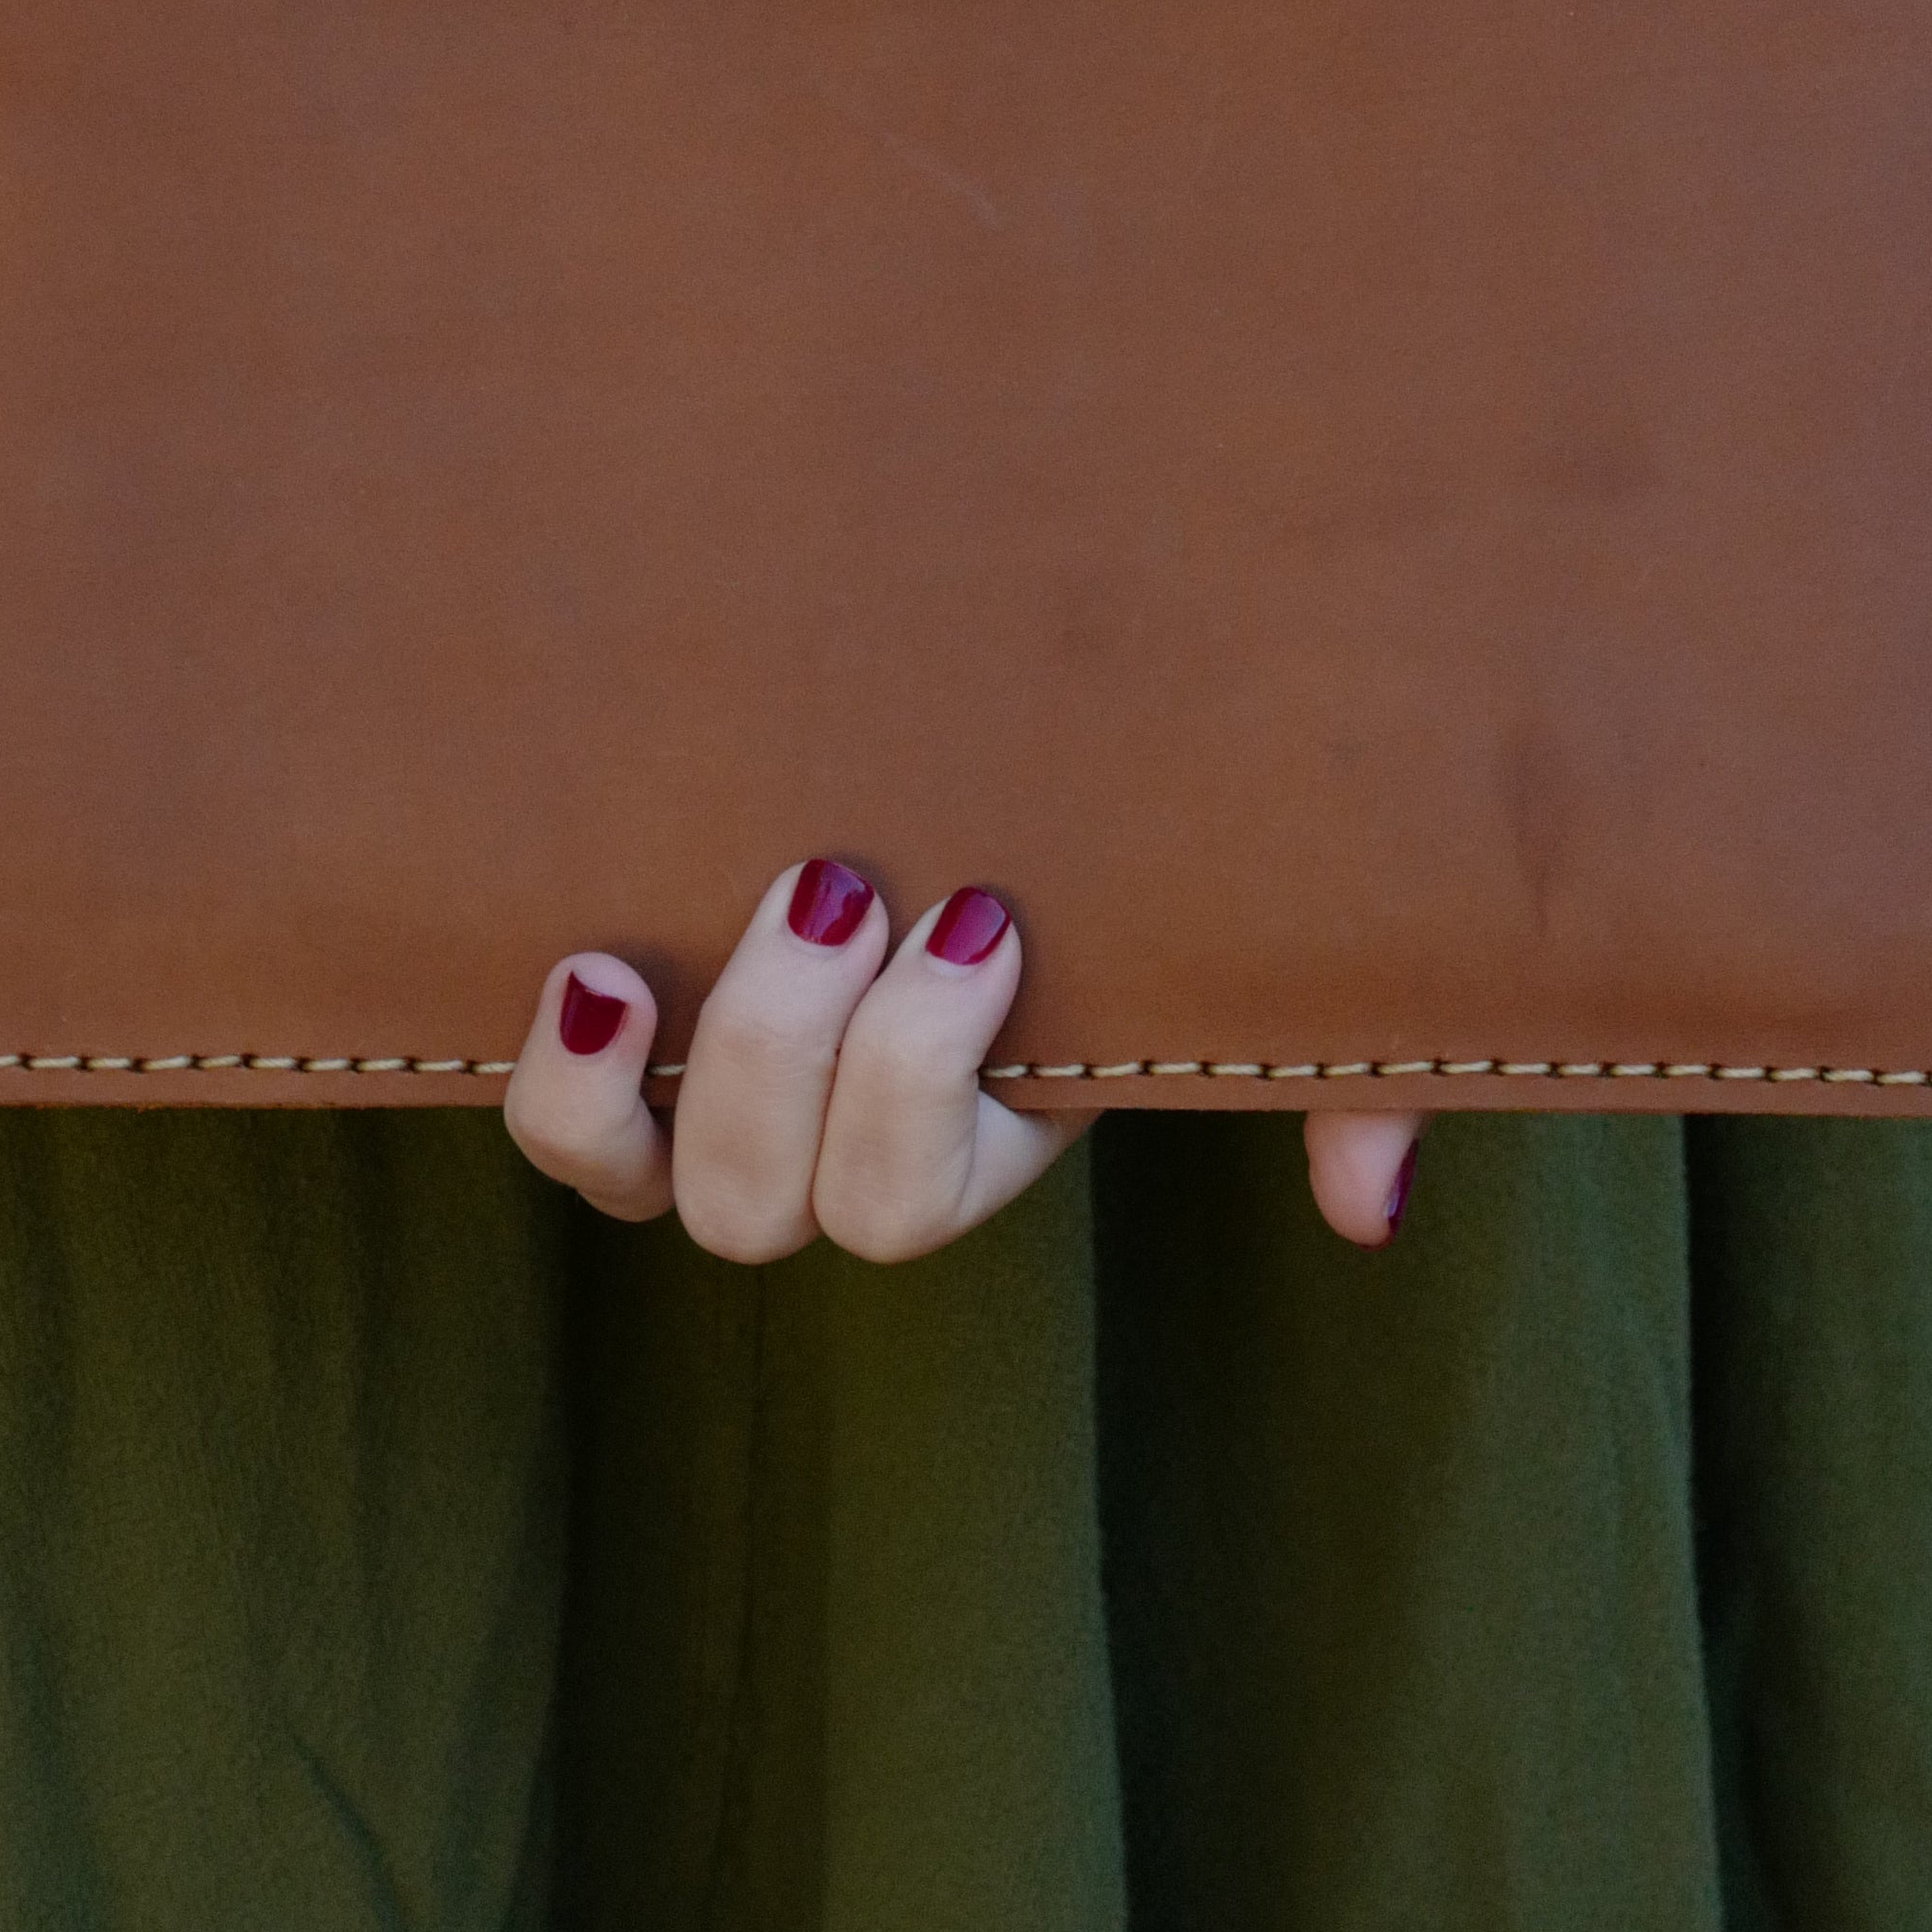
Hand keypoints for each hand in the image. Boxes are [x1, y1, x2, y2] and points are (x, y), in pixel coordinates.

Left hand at [503, 857, 1427, 1263]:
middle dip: (796, 1054)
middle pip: (778, 1205)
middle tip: (842, 879)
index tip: (980, 915)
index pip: (912, 1195)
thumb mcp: (1248, 949)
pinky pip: (574, 1135)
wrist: (1018, 724)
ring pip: (661, 1187)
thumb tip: (1366, 1207)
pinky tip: (584, 972)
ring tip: (680, 951)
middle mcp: (846, 1138)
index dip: (916, 1083)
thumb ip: (1343, 1073)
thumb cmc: (1142, 842)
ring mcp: (732, 1098)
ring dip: (666, 1079)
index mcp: (985, 1124)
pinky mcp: (649, 1038)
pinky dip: (565, 1084)